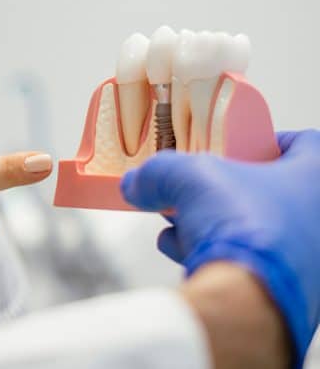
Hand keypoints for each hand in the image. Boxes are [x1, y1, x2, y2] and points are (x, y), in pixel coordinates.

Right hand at [121, 130, 319, 364]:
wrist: (248, 300)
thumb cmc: (242, 226)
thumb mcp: (186, 177)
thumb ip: (159, 172)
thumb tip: (138, 183)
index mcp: (315, 178)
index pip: (304, 143)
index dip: (267, 141)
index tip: (238, 146)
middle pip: (271, 191)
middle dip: (226, 190)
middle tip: (196, 188)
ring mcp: (310, 260)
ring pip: (258, 230)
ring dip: (216, 224)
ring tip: (178, 223)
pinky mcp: (291, 293)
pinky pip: (252, 264)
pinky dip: (219, 255)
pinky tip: (184, 250)